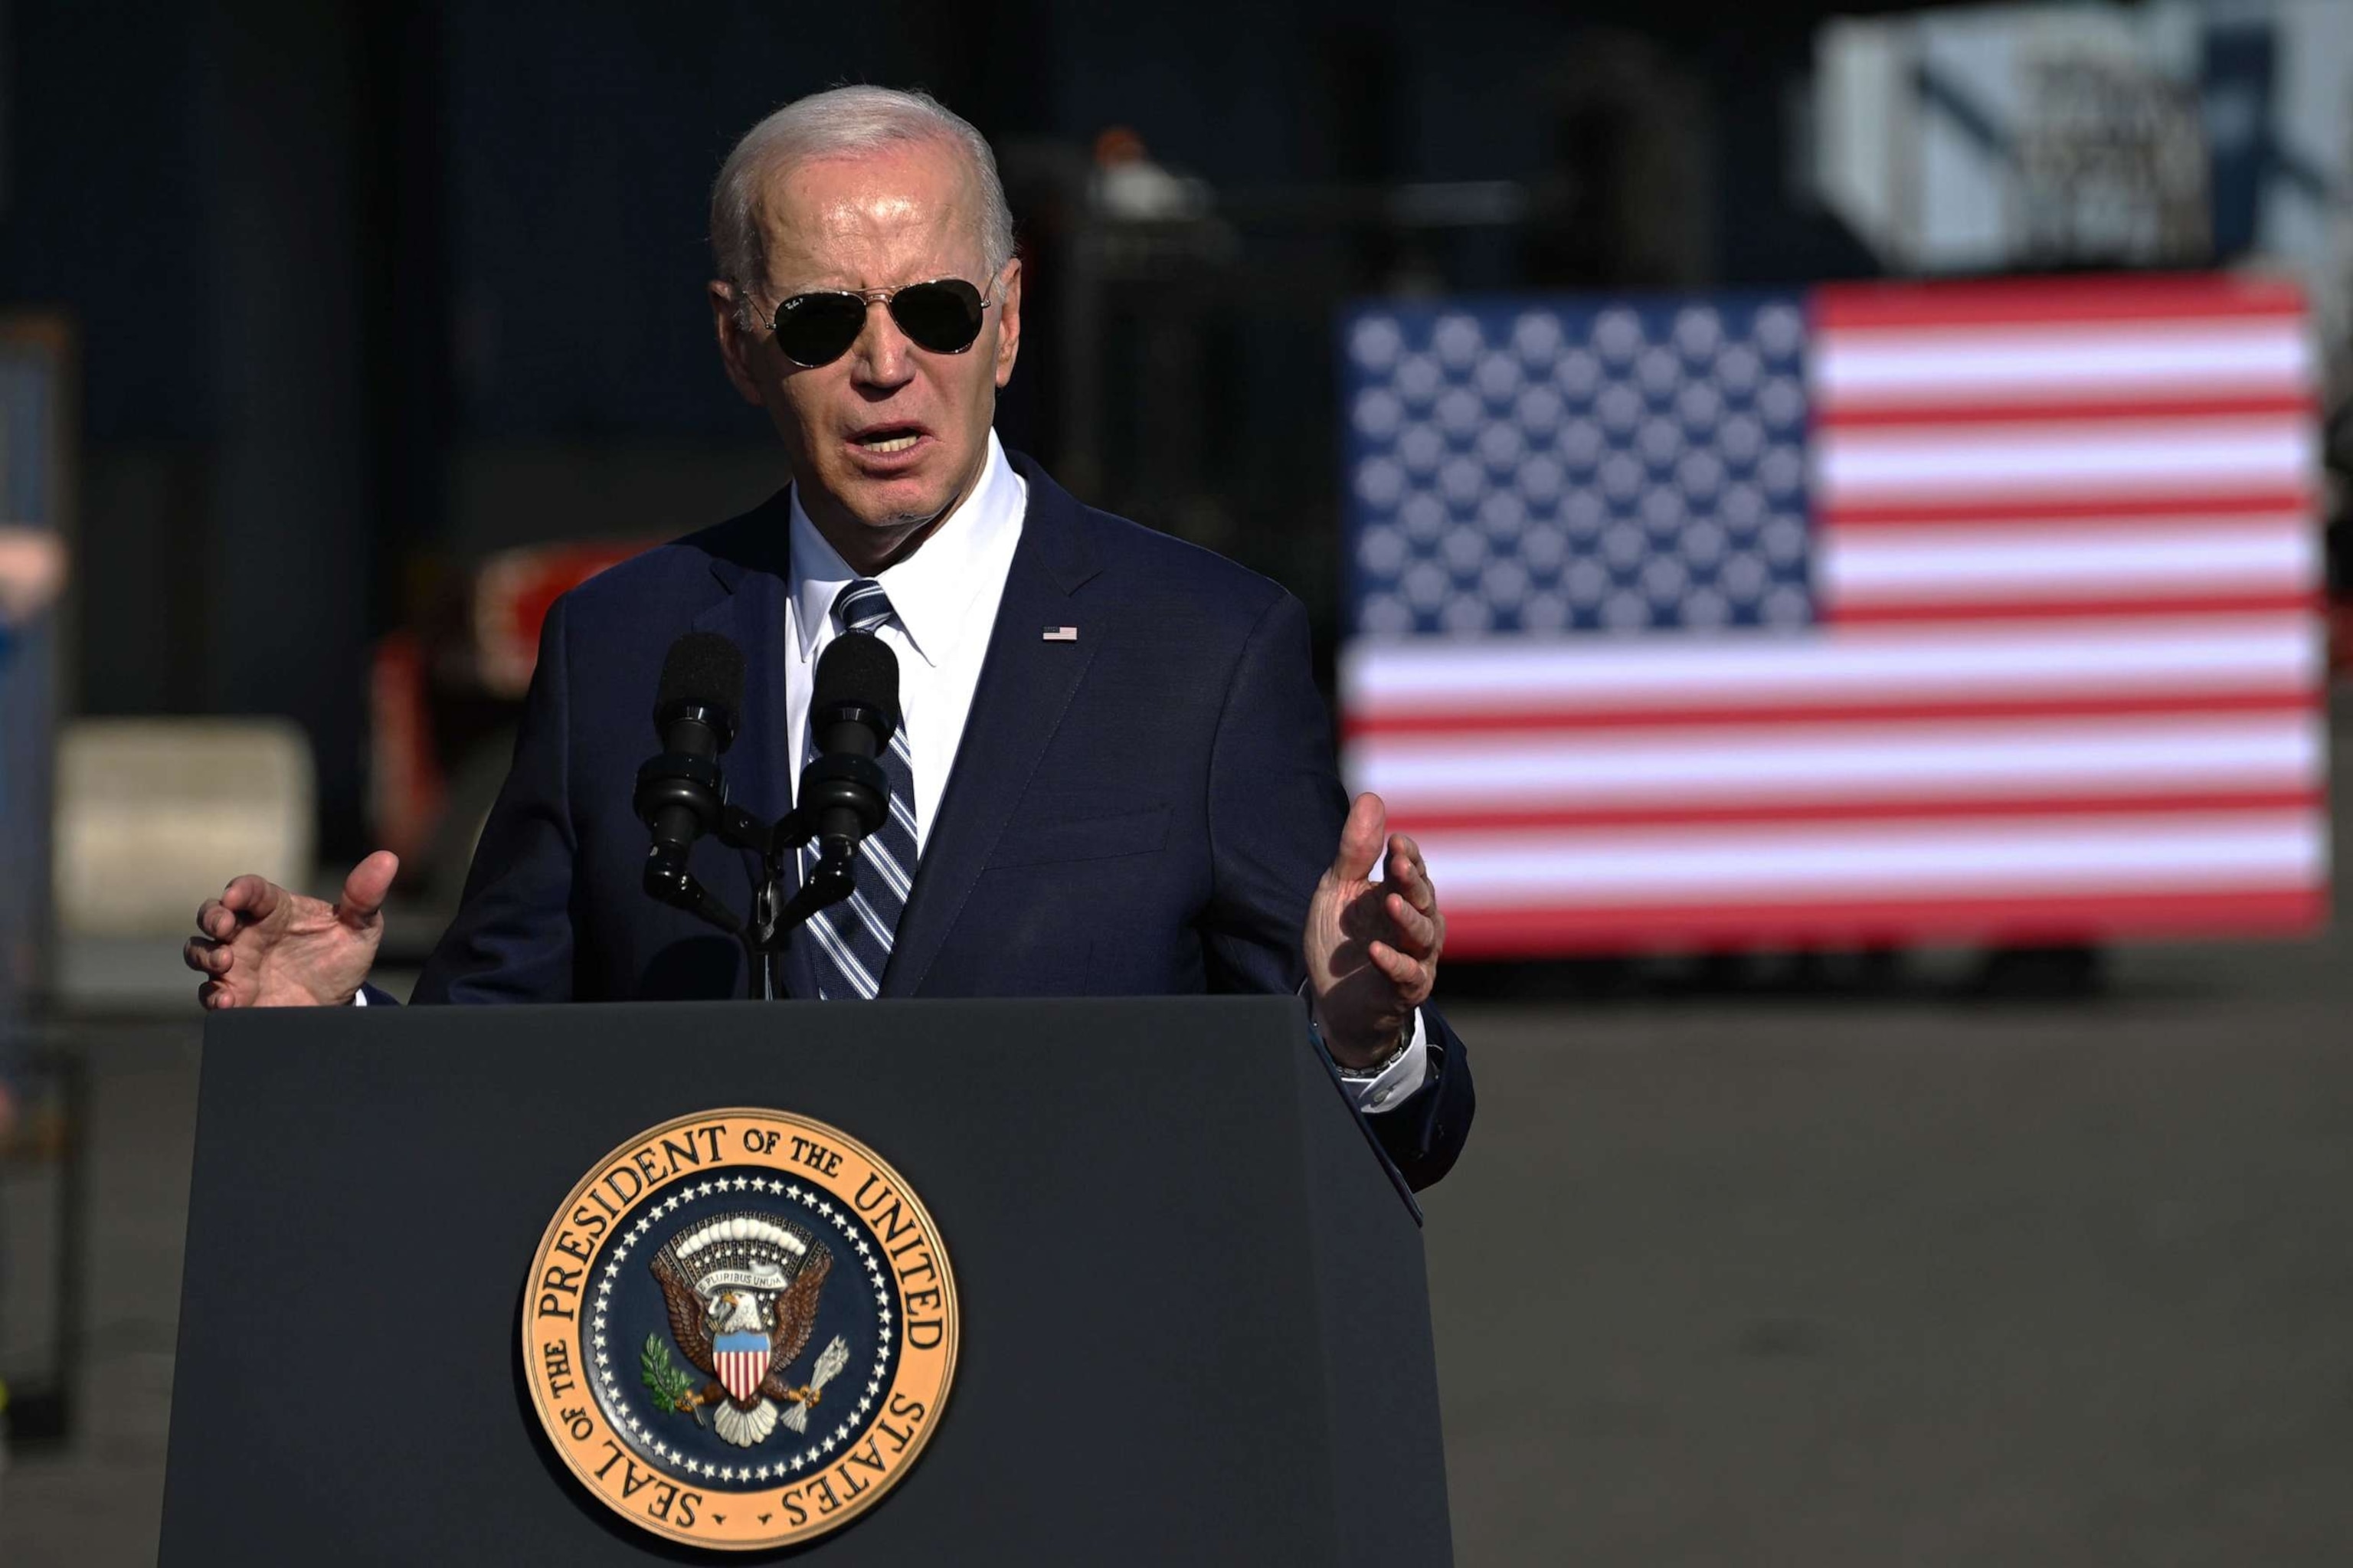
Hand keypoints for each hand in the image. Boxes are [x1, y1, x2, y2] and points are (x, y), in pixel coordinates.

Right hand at [183, 851, 398, 1008]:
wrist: (341, 1004)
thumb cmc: (343, 956)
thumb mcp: (361, 928)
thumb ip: (366, 897)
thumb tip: (388, 859)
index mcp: (275, 909)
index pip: (251, 890)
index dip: (240, 889)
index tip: (236, 895)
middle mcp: (249, 932)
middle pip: (212, 914)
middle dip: (211, 916)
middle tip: (224, 926)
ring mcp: (237, 964)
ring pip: (200, 950)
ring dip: (205, 954)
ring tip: (226, 962)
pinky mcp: (235, 994)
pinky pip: (211, 992)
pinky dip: (214, 995)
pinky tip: (228, 1001)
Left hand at [1303, 793, 1443, 1068]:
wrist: (1332, 1000)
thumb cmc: (1340, 941)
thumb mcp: (1338, 889)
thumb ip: (1355, 849)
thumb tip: (1370, 796)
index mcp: (1400, 895)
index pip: (1412, 869)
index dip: (1408, 855)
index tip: (1396, 842)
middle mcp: (1415, 924)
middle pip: (1424, 898)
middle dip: (1413, 880)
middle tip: (1399, 864)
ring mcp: (1415, 957)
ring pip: (1424, 935)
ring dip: (1409, 917)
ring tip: (1390, 903)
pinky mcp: (1406, 990)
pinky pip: (1407, 975)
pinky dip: (1393, 963)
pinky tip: (1375, 951)